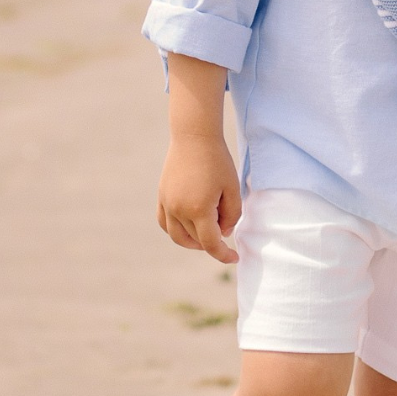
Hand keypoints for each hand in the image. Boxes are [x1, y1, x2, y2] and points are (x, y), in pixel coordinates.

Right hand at [157, 131, 241, 263]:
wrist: (194, 137)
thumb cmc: (218, 161)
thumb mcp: (232, 189)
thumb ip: (232, 215)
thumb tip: (223, 233)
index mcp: (199, 209)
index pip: (210, 243)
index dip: (223, 255)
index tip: (234, 258)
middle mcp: (179, 210)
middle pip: (195, 240)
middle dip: (212, 242)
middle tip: (224, 232)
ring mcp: (167, 204)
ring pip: (178, 236)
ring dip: (193, 242)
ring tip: (207, 234)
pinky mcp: (161, 197)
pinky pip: (165, 223)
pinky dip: (177, 231)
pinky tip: (189, 227)